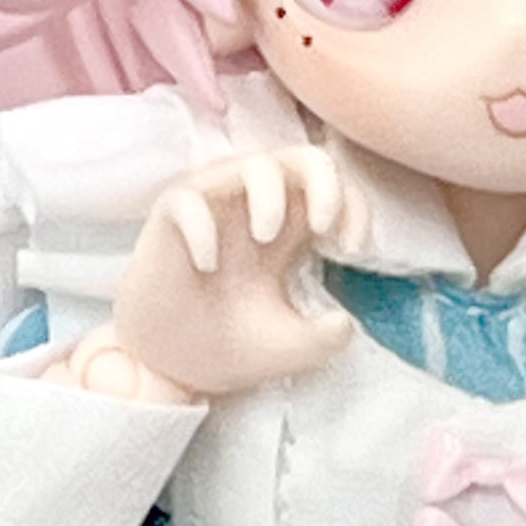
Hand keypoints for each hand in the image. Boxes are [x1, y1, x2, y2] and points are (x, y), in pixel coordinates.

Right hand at [107, 146, 360, 398]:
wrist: (177, 367)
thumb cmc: (235, 344)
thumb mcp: (294, 347)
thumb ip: (326, 338)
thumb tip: (347, 323)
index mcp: (293, 230)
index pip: (336, 194)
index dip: (354, 207)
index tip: (353, 249)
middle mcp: (257, 209)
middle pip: (304, 158)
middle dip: (325, 182)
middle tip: (323, 226)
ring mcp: (216, 207)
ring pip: (253, 163)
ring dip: (270, 195)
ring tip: (266, 237)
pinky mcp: (171, 218)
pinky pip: (188, 198)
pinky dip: (202, 226)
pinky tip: (206, 264)